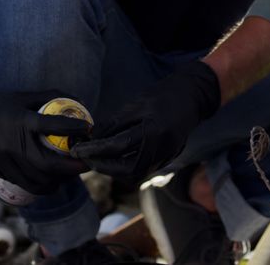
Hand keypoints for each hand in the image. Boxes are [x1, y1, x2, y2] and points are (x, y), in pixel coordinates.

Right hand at [0, 90, 90, 193]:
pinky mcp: (3, 174)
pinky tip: (55, 178)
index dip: (75, 128)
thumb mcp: (19, 96)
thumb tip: (77, 101)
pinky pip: (29, 185)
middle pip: (49, 164)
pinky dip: (46, 185)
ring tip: (72, 171)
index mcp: (19, 121)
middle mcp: (14, 145)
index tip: (89, 128)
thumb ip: (47, 97)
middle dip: (73, 166)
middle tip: (87, 162)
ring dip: (61, 179)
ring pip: (41, 180)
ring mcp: (7, 162)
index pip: (53, 126)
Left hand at [71, 61, 219, 179]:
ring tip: (99, 159)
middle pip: (126, 170)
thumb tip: (91, 138)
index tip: (77, 150)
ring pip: (135, 174)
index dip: (94, 150)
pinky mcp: (168, 158)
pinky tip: (116, 159)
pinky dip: (127, 167)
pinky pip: (144, 169)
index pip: (117, 146)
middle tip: (87, 158)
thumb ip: (114, 124)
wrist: (192, 97)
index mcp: (153, 131)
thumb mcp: (135, 105)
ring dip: (114, 170)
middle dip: (104, 167)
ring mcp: (167, 155)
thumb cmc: (163, 96)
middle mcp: (161, 148)